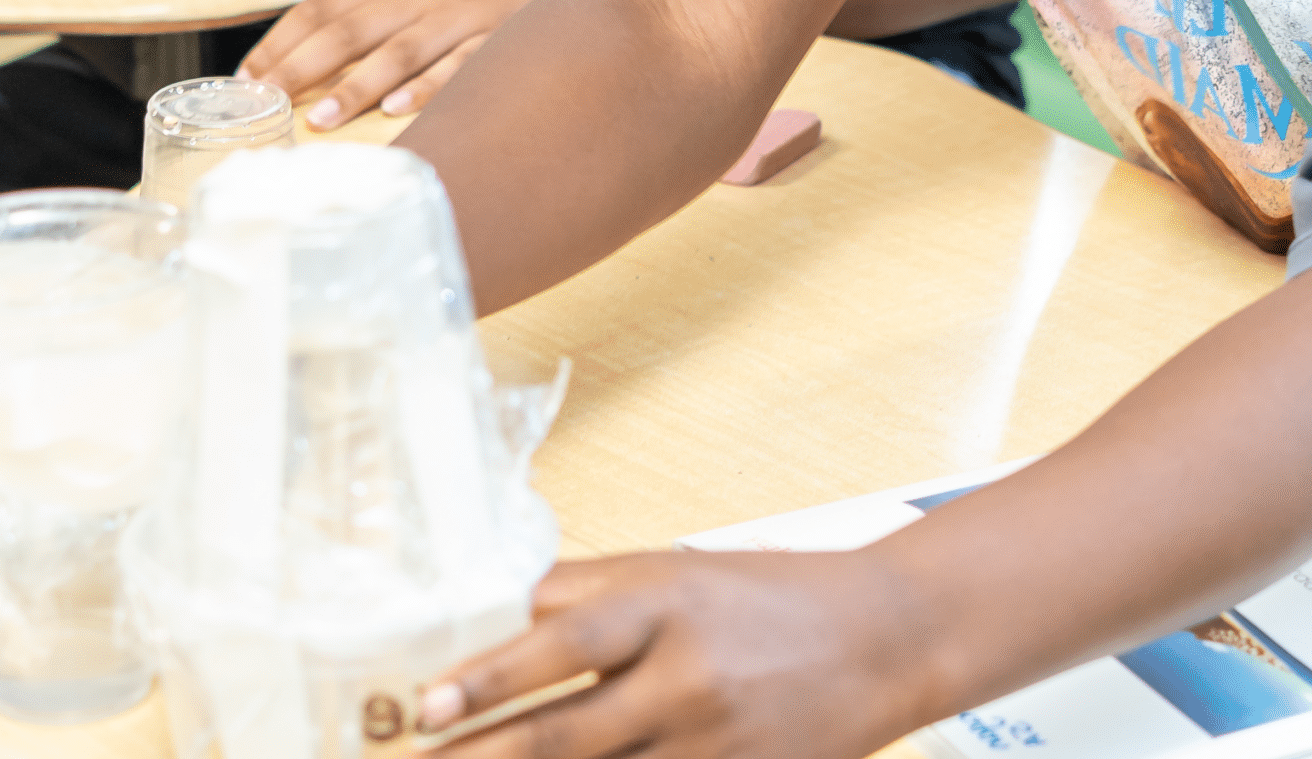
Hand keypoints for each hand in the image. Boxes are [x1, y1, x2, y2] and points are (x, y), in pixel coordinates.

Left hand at [241, 0, 636, 129]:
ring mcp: (461, 13)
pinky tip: (401, 111)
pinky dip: (428, 87)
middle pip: (349, 30)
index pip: (325, 5)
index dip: (283, 41)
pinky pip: (459, 64)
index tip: (250, 77)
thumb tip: (325, 46)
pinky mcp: (500, 34)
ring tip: (320, 120)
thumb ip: (385, 1)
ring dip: (356, 87)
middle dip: (301, 68)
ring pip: (398, 51)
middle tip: (264, 104)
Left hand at [418, 552, 916, 758]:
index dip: (489, 677)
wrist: (885, 639)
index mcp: (665, 602)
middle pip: (566, 735)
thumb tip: (503, 621)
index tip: (426, 707)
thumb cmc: (767, 596)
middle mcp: (687, 677)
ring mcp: (716, 746)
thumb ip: (590, 591)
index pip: (561, 640)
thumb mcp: (676, 570)